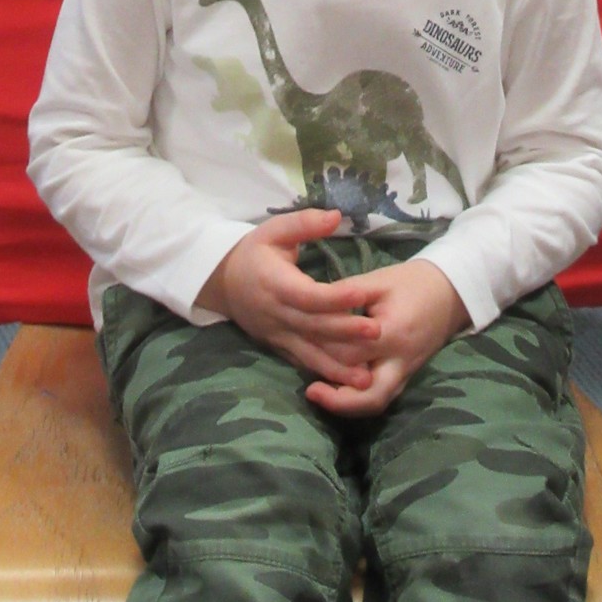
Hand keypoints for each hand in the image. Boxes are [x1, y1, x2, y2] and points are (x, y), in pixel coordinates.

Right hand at [195, 210, 379, 388]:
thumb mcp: (274, 229)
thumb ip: (305, 223)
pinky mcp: (280, 347)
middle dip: (346, 332)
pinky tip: (346, 385)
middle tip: (378, 332)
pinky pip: (303, 363)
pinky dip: (324, 374)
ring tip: (368, 377)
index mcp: (276, 284)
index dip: (335, 297)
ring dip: (338, 366)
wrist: (223, 283)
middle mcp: (277, 314)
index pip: (308, 294)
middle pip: (314, 327)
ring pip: (310, 354)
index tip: (363, 293)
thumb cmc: (254, 252)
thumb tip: (337, 216)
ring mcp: (278, 335)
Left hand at [305, 258, 468, 417]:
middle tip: (308, 389)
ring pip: (375, 403)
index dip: (323, 353)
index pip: (350, 353)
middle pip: (365, 393)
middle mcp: (400, 361)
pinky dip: (359, 399)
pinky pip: (382, 397)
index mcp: (392, 333)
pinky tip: (338, 390)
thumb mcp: (376, 281)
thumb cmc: (411, 281)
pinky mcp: (406, 376)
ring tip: (320, 395)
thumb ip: (344, 296)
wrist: (450, 291)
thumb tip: (310, 308)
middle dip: (334, 394)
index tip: (302, 350)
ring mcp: (406, 372)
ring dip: (346, 405)